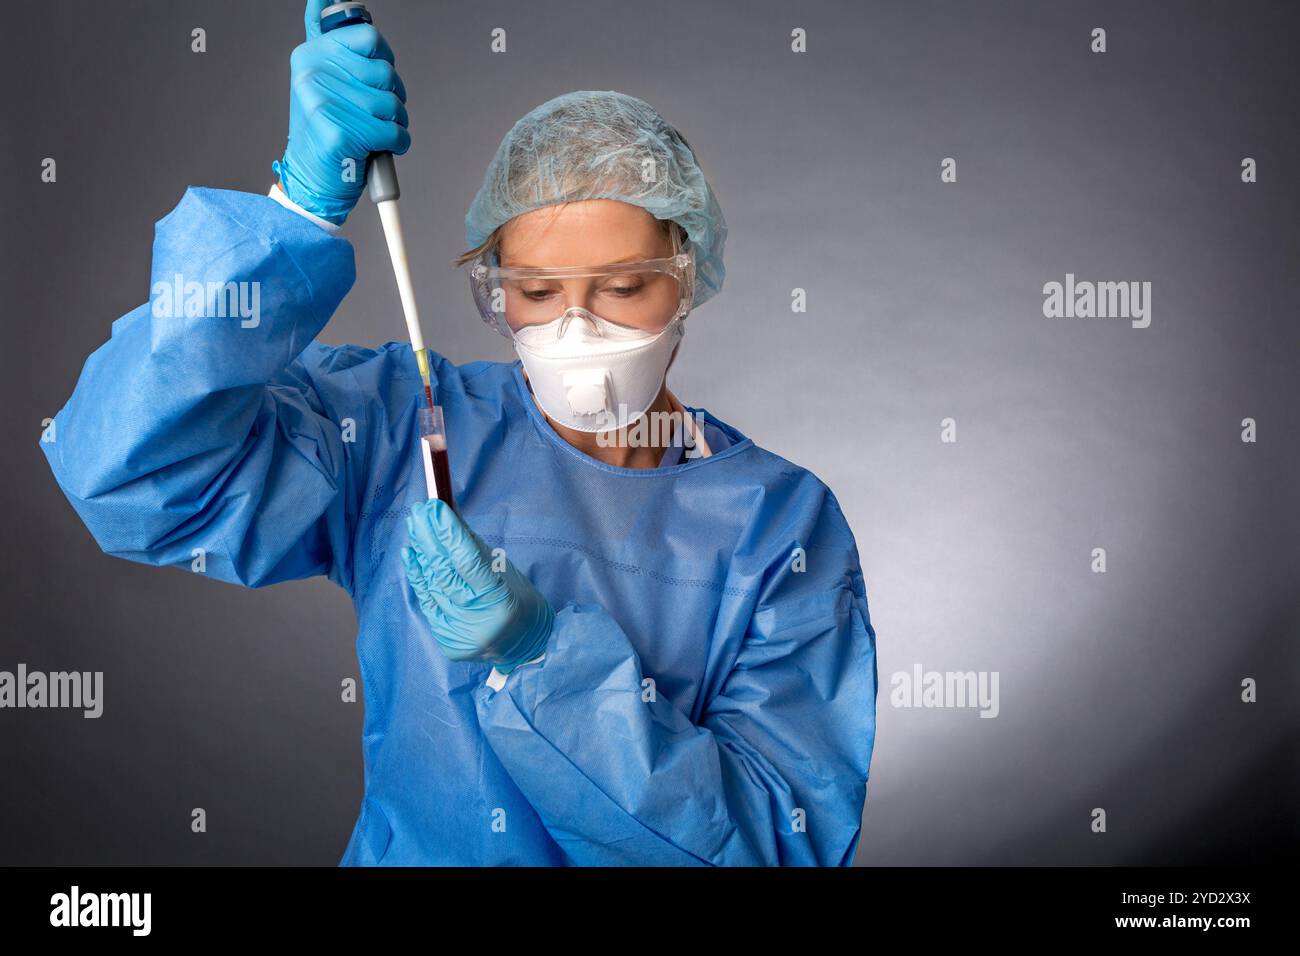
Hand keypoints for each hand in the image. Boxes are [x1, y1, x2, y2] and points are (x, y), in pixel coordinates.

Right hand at [272, 0, 410, 223]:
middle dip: (393, 97)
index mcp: (311, 54)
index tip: (377, 78)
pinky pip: (393, 133)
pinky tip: (381, 149)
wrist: (311, 181)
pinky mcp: (339, 133)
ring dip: (397, 124)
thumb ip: (329, 41)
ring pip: (392, 104)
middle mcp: (313, 73)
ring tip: (378, 133)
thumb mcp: (322, 79)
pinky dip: (397, 144)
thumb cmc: (326, 130)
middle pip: (386, 72)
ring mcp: (323, 103)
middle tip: (378, 114)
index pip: (370, 35)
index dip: (384, 59)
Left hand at [403, 500, 554, 673]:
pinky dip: (418, 575)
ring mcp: (458, 633)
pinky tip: (410, 553)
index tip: (436, 507)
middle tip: (419, 511)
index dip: (449, 533)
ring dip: (421, 552)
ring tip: (415, 524)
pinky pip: (427, 601)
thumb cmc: (518, 601)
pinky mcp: (445, 640)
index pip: (467, 561)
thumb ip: (473, 546)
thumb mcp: (503, 570)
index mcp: (500, 602)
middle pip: (444, 572)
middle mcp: (476, 621)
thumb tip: (450, 514)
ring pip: (433, 584)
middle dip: (429, 538)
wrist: (525, 644)